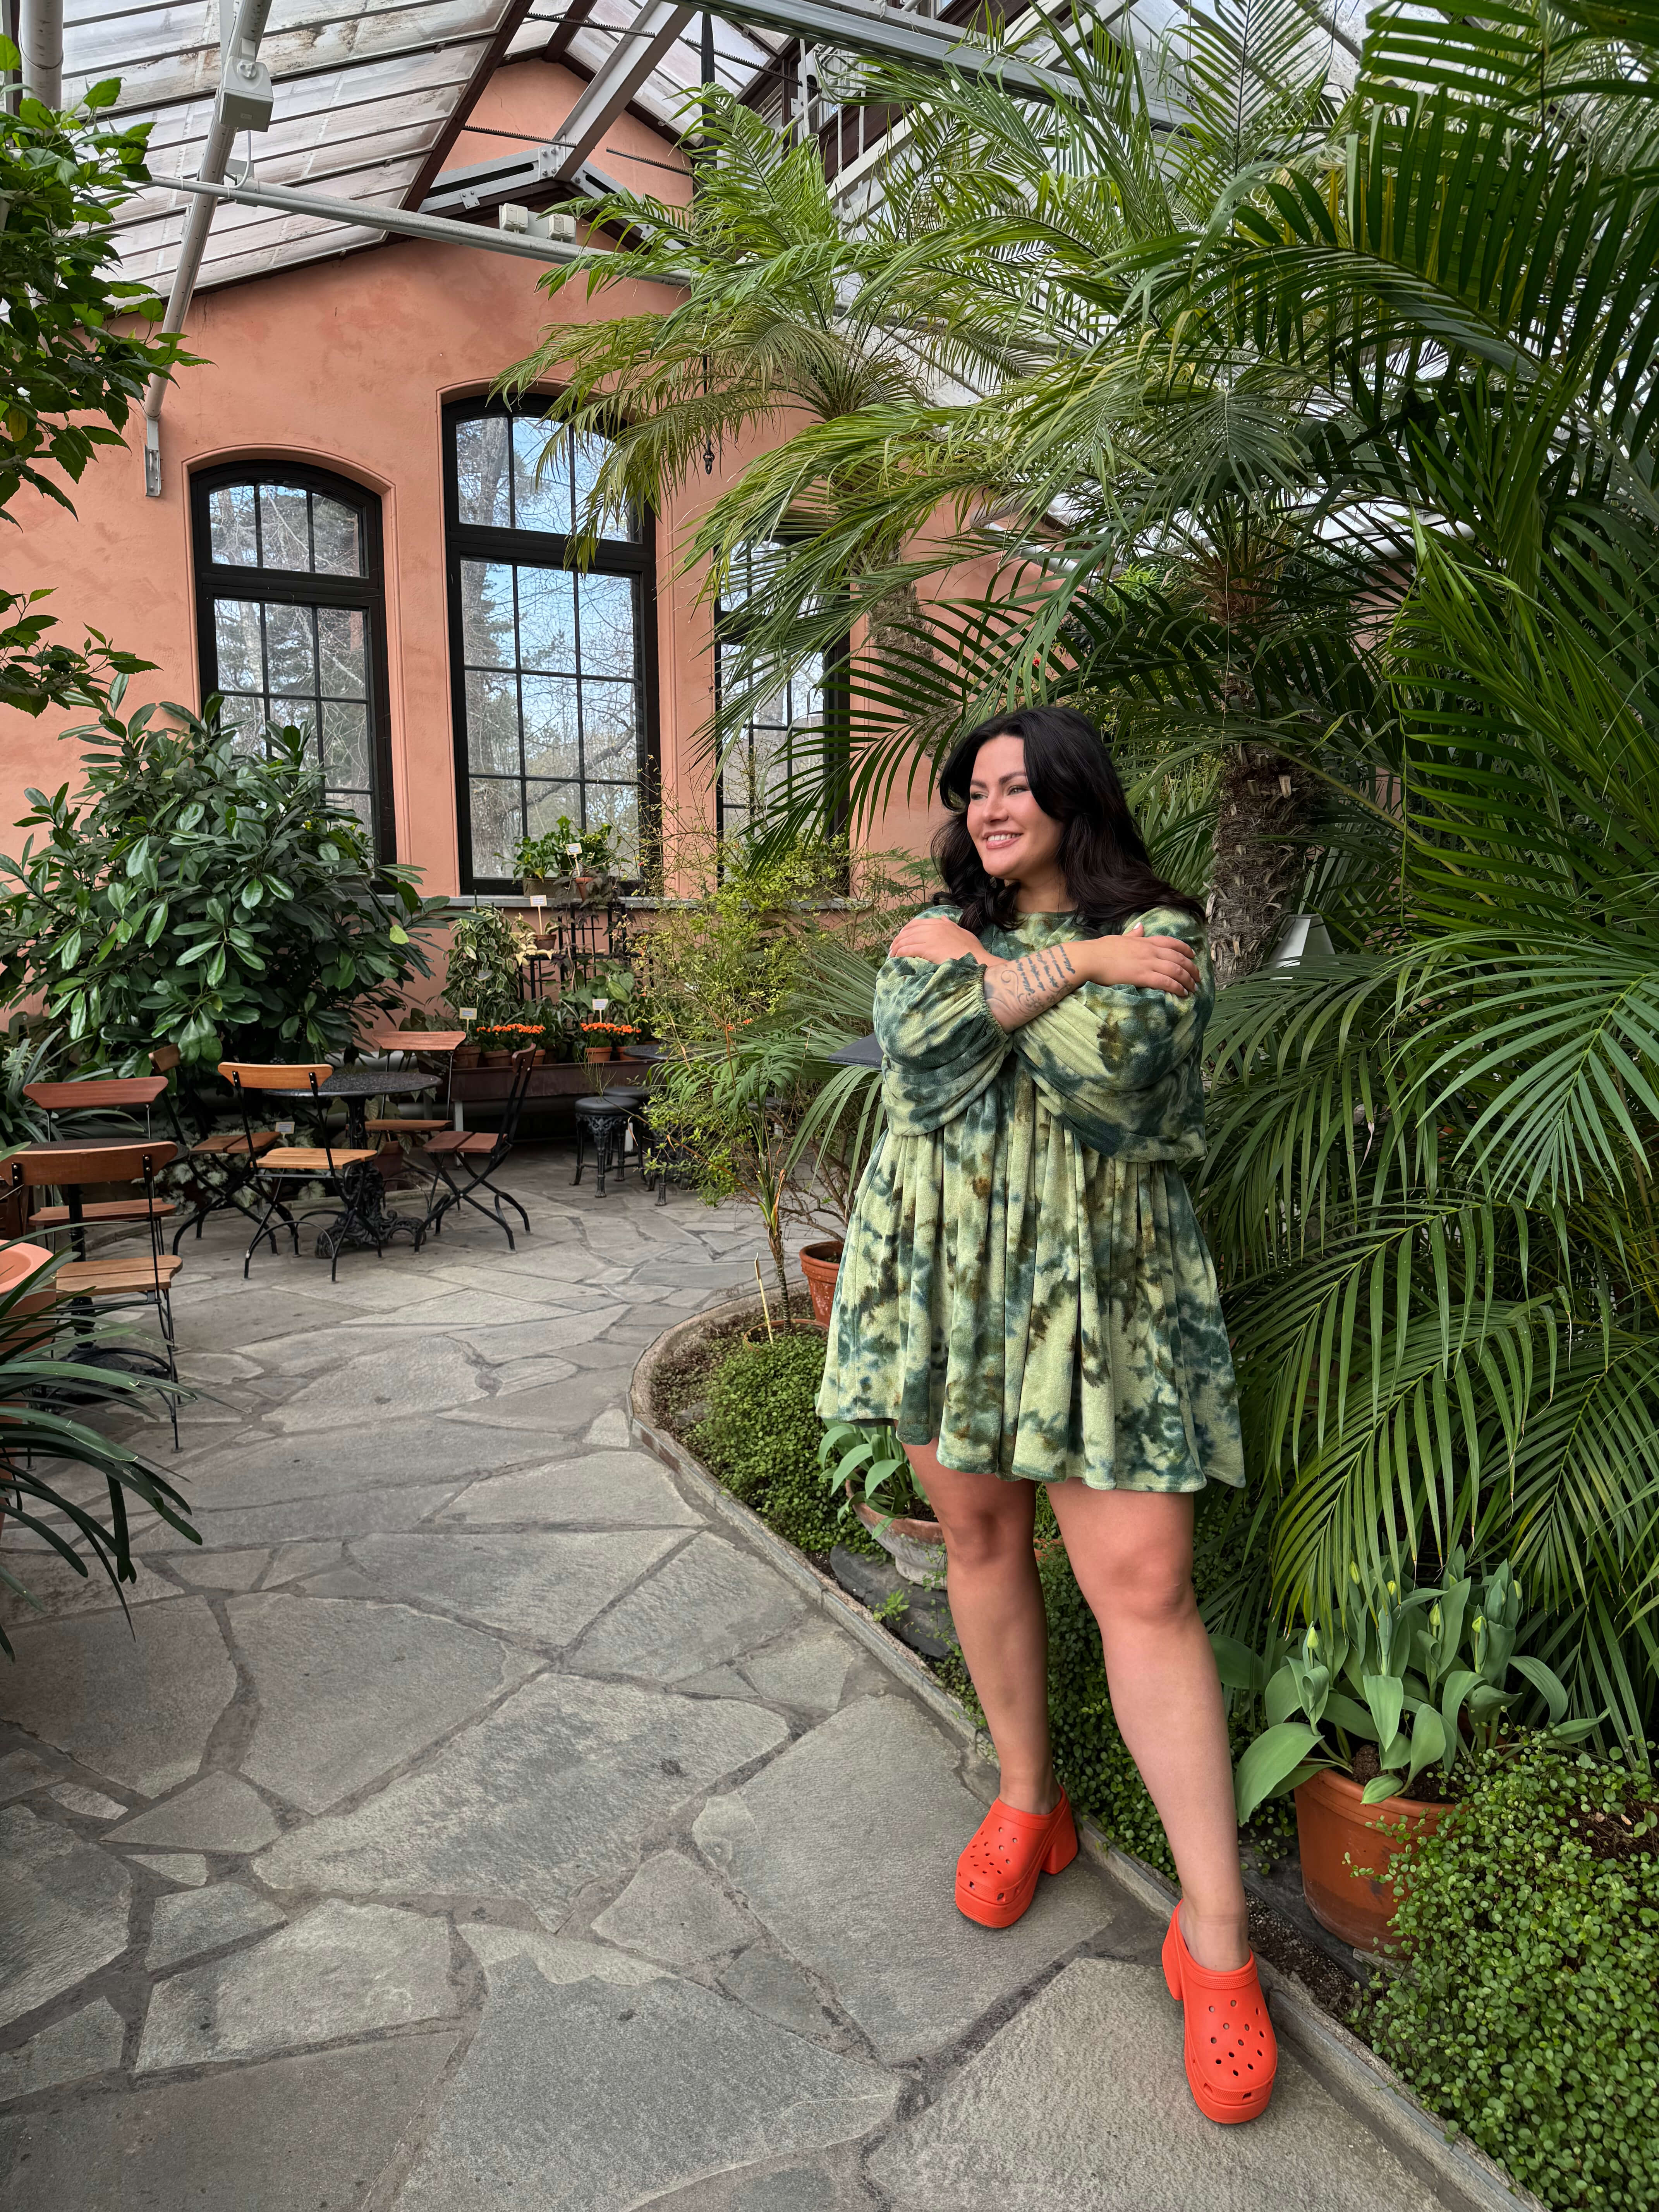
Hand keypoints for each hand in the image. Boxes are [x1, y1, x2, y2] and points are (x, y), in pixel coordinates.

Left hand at [889, 915, 992, 965]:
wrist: (977, 960)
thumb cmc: (972, 950)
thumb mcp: (963, 932)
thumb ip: (950, 925)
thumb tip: (943, 918)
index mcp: (940, 924)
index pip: (917, 923)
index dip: (906, 930)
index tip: (900, 937)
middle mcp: (934, 928)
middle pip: (909, 931)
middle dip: (898, 939)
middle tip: (892, 948)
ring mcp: (930, 938)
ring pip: (906, 940)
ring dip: (897, 947)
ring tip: (892, 954)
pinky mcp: (928, 949)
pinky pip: (908, 949)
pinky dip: (900, 952)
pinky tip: (896, 957)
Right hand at [1083, 922, 1200, 997]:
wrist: (1089, 958)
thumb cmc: (1099, 949)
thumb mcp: (1119, 938)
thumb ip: (1133, 934)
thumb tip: (1141, 926)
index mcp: (1144, 941)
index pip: (1171, 942)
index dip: (1185, 949)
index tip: (1193, 956)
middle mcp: (1150, 951)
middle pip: (1179, 957)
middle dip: (1191, 968)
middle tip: (1198, 977)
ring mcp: (1147, 963)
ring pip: (1176, 970)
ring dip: (1188, 980)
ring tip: (1194, 988)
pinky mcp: (1143, 976)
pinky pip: (1166, 981)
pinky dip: (1177, 987)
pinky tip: (1183, 993)